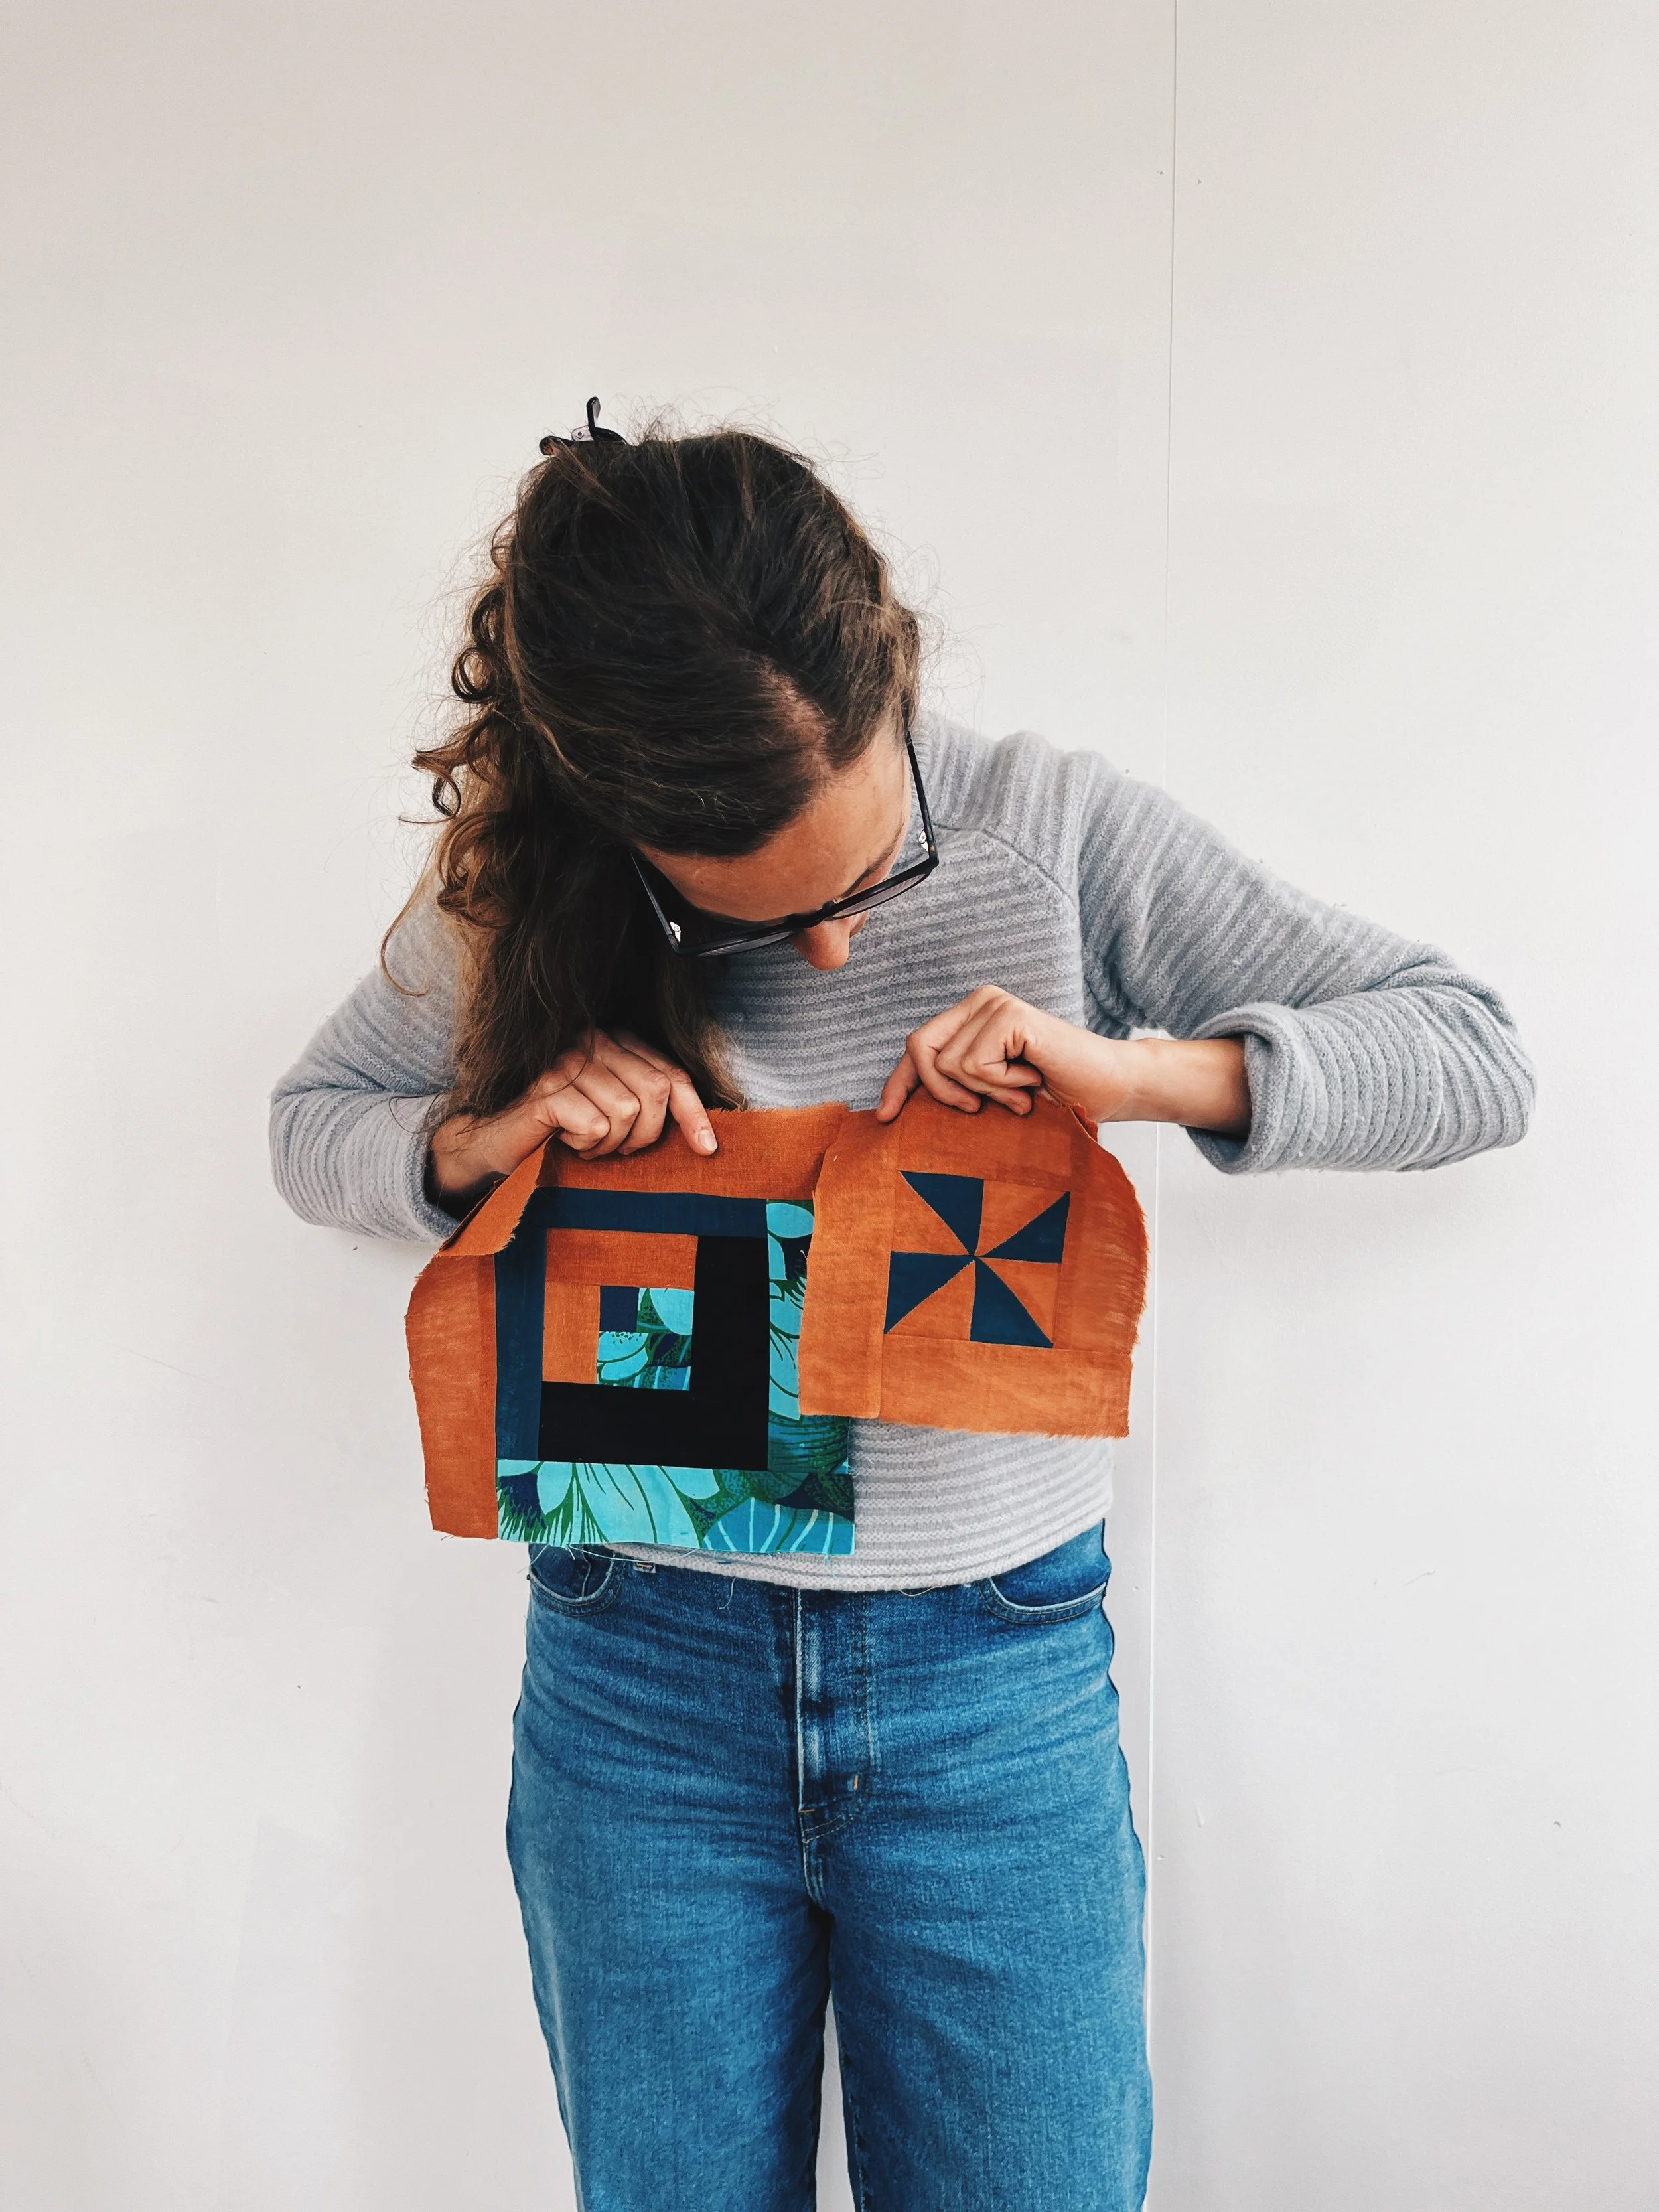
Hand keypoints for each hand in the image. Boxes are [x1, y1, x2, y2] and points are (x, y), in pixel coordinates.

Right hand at [428, 1031, 716, 1212]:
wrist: (495, 1141)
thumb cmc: (559, 1129)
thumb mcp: (612, 1111)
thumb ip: (648, 1104)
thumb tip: (704, 1133)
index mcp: (615, 1042)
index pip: (672, 1074)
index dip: (694, 1113)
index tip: (707, 1149)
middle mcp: (592, 1041)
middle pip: (655, 1092)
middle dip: (646, 1135)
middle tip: (619, 1150)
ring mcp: (567, 1063)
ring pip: (626, 1113)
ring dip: (609, 1144)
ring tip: (584, 1142)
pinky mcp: (546, 1089)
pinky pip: (595, 1127)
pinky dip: (585, 1146)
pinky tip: (563, 1140)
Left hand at [875, 986, 1249, 1134]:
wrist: (1112, 1089)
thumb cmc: (1057, 1095)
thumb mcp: (992, 1094)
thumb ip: (955, 1087)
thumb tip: (895, 1109)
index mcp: (971, 1017)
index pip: (918, 1047)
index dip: (898, 1082)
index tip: (885, 1116)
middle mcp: (979, 1001)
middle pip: (920, 1049)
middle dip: (940, 1092)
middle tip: (978, 1109)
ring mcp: (993, 1004)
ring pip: (948, 1065)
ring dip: (987, 1092)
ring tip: (1023, 1090)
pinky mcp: (1008, 1015)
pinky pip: (974, 1066)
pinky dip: (1002, 1085)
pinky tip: (1032, 1079)